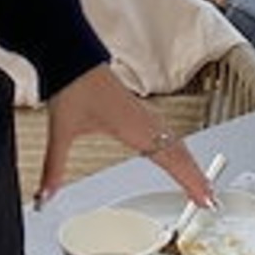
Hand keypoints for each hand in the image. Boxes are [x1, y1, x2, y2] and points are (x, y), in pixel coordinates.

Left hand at [36, 62, 215, 210]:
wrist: (71, 54)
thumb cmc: (72, 86)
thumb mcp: (61, 132)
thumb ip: (54, 168)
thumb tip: (44, 195)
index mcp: (132, 127)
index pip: (170, 159)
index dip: (190, 181)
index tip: (205, 199)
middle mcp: (143, 120)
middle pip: (180, 152)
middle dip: (197, 177)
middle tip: (211, 199)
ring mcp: (143, 113)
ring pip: (176, 141)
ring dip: (190, 162)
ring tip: (201, 183)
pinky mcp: (137, 109)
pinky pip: (167, 131)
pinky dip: (178, 148)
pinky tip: (176, 154)